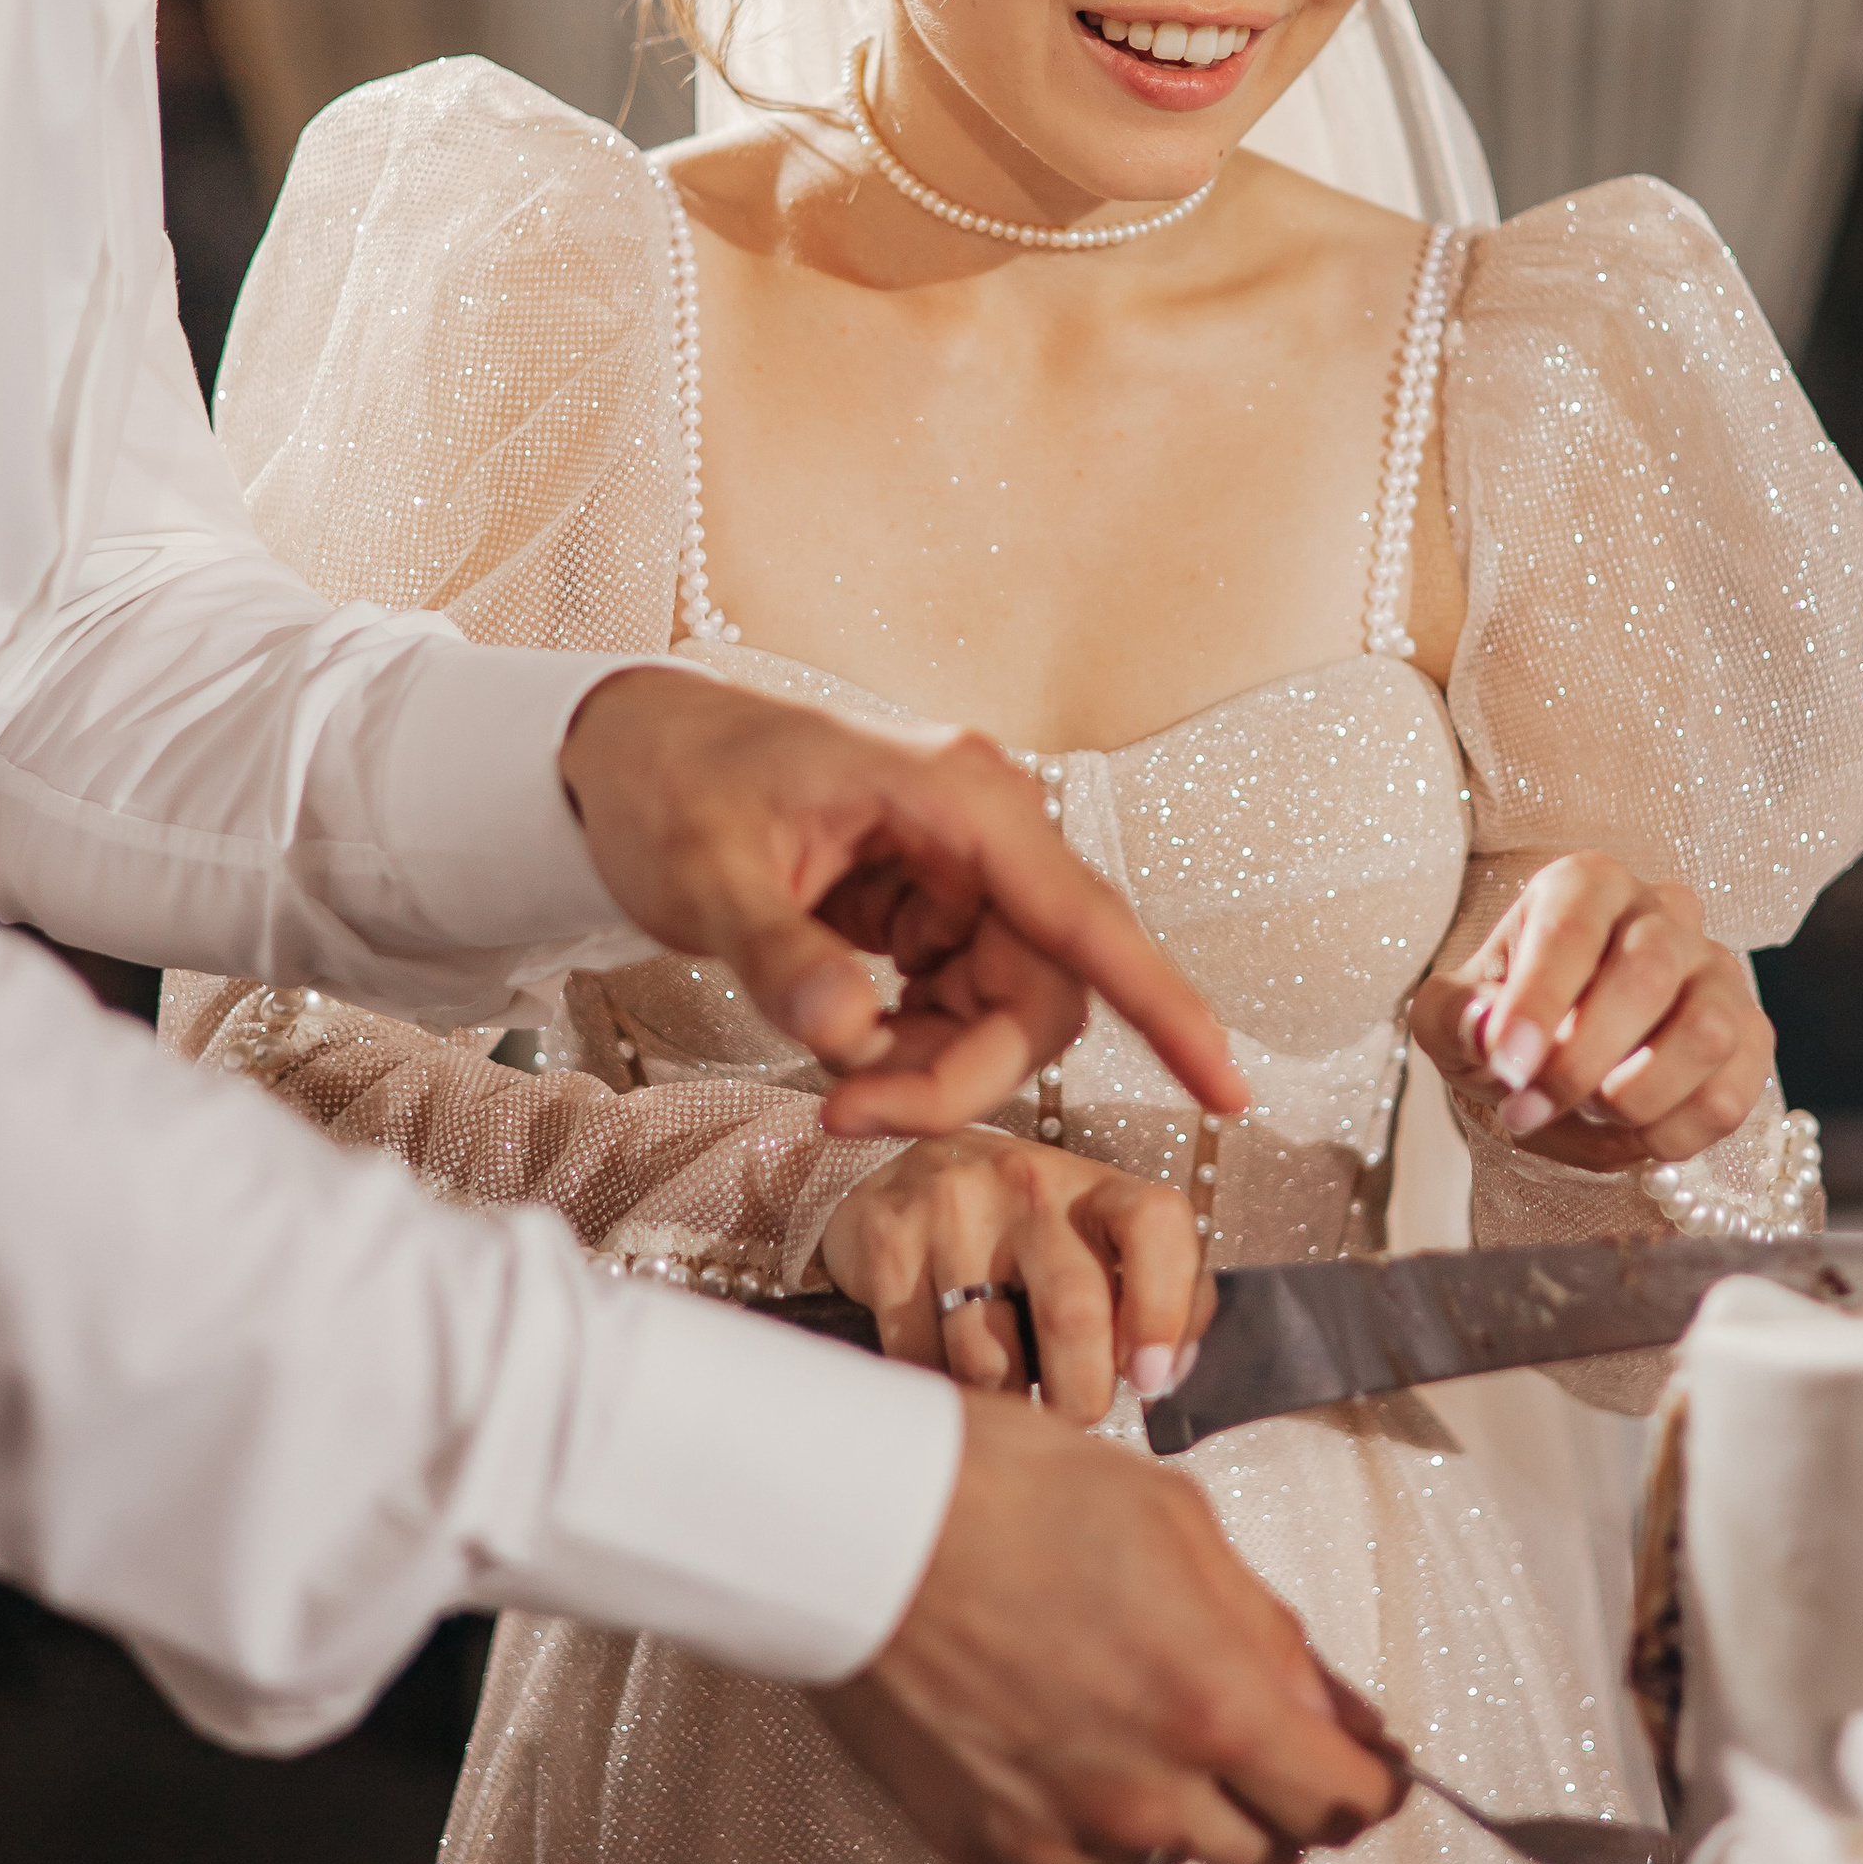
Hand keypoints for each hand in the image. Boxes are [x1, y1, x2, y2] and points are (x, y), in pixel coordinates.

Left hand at [560, 668, 1243, 1139]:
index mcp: (956, 796)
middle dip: (960, 1074)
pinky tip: (846, 1039)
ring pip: (1010, 1013)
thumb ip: (778, 957)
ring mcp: (968, 874)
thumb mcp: (707, 875)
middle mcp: (985, 831)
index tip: (1223, 1086)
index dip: (1164, 1006)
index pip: (1086, 916)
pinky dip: (913, 1050)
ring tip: (828, 1069)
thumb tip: (845, 1031)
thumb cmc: (677, 783)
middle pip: (1046, 992)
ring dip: (931, 1069)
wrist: (639, 756)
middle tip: (846, 1108)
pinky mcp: (941, 911)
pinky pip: (968, 1008)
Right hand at [819, 1130, 1209, 1425]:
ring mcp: (951, 1205)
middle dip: (1079, 1394)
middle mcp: (1026, 1182)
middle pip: (1072, 1311)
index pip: (1155, 1224)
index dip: (1164, 1309)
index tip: (1151, 1378)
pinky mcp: (887, 1236)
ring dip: (1003, 1400)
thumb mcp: (1097, 1242)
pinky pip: (920, 1356)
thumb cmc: (1023, 1232)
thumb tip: (1171, 1374)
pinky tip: (945, 1366)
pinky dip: (940, 1387)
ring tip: (1003, 1387)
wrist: (906, 1181)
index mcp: (1095, 1186)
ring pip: (989, 1355)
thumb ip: (1157, 1295)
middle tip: (1073, 1415)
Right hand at [819, 1394, 1409, 1863]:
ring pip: (1167, 1850)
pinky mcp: (990, 1846)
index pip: (1343, 1803)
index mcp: (1214, 1706)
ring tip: (1116, 1696)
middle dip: (1277, 1796)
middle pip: (1268, 1851)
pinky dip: (1079, 1801)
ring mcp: (1064, 1831)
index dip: (1368, 1783)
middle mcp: (1147, 1794)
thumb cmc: (1004, 1491)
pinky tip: (1044, 1717)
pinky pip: (1074, 1848)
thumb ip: (1265, 1629)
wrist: (856, 1523)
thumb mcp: (1175, 1520)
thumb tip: (1325, 1704)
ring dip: (1173, 1799)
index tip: (1365, 1766)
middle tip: (1245, 1725)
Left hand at [1409, 854, 1770, 1172]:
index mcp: (1586, 885)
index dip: (1538, 1002)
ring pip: (1708, 1032)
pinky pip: (1731, 1094)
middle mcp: (1664, 913)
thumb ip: (1455, 1017)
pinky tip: (1630, 1134)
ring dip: (1634, 1096)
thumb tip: (1486, 1029)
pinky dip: (1674, 1133)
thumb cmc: (1501, 1023)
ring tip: (1585, 1110)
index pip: (1572, 929)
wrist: (1554, 1062)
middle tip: (1526, 1108)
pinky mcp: (1751, 1035)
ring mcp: (1718, 972)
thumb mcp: (1450, 1018)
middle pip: (1647, 975)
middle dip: (1580, 1061)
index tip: (1506, 1065)